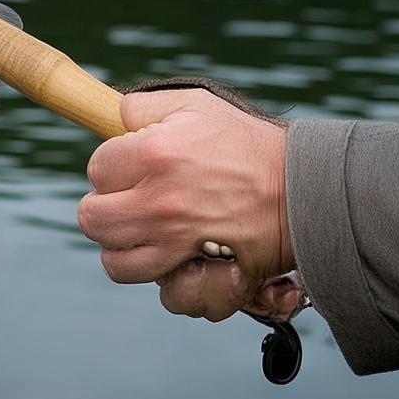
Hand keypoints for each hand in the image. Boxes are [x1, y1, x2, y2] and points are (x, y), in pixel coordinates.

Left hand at [78, 88, 293, 320]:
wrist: (306, 187)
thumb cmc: (249, 144)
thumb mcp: (196, 105)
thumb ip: (143, 107)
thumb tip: (112, 118)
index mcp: (154, 153)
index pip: (96, 169)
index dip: (111, 167)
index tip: (130, 167)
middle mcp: (159, 201)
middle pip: (91, 219)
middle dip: (105, 209)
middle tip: (129, 204)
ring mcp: (178, 242)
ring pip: (114, 262)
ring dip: (124, 249)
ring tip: (145, 234)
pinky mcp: (202, 273)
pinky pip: (164, 292)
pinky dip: (168, 282)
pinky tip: (176, 261)